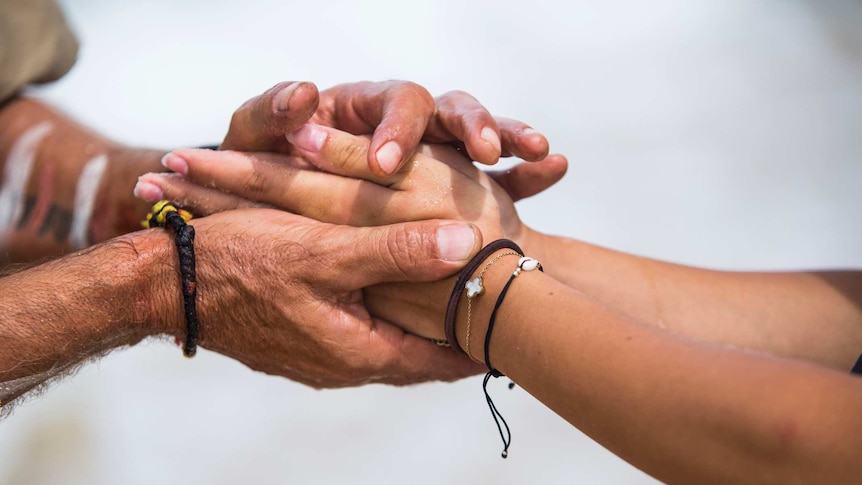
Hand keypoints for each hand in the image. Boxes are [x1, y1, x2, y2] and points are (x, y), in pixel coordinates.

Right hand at [137, 127, 565, 340]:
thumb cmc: (241, 263)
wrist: (167, 283)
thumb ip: (395, 248)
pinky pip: (360, 332)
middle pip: (420, 357)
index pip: (441, 360)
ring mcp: (322, 355)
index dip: (480, 344)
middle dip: (457, 338)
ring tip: (458, 303)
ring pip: (390, 343)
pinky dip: (387, 315)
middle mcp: (346, 363)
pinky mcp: (303, 339)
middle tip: (498, 317)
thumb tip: (465, 245)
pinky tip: (395, 292)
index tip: (519, 331)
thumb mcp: (323, 249)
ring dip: (422, 326)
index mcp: (360, 350)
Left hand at [217, 80, 555, 175]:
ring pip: (486, 134)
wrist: (286, 223)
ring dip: (511, 136)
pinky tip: (554, 169)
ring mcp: (438, 156)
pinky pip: (504, 177)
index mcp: (365, 110)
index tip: (389, 164)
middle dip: (473, 123)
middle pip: (452, 108)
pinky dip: (528, 173)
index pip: (395, 102)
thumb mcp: (258, 143)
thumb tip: (300, 93)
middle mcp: (407, 127)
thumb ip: (269, 117)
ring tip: (540, 151)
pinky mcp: (460, 189)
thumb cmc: (267, 173)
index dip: (399, 126)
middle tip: (484, 150)